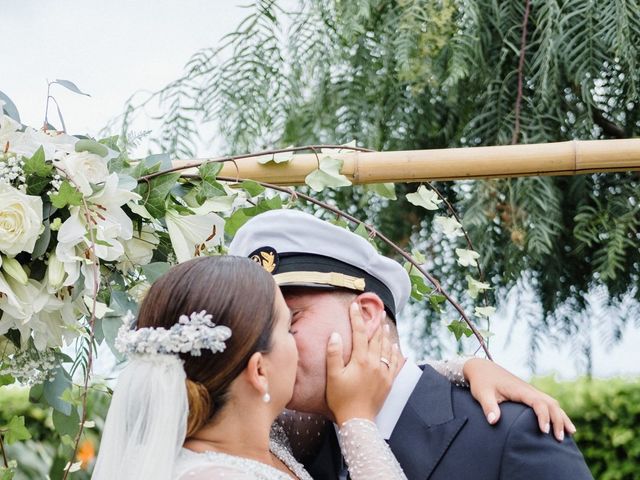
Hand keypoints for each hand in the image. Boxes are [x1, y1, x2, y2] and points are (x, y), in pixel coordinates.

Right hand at [325, 303, 400, 424]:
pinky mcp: (389, 382)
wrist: (358, 419)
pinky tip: (395, 347)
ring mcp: (384, 373)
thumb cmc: (341, 398)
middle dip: (374, 323)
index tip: (354, 306)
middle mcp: (375, 363)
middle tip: (376, 311)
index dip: (357, 318)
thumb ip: (334, 354)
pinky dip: (396, 353)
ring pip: (387, 349)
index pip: (360, 333)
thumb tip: (336, 335)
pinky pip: (396, 364)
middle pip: (376, 338)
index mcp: (361, 360)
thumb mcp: (333, 376)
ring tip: (385, 325)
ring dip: (385, 336)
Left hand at [463, 358, 575, 440]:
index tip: (544, 431)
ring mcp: (530, 391)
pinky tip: (562, 425)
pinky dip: (557, 413)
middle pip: (551, 403)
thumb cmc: (482, 381)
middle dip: (558, 419)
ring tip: (570, 434)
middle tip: (559, 438)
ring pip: (552, 403)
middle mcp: (528, 389)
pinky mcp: (529, 394)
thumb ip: (488, 406)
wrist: (482, 368)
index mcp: (519, 389)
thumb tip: (493, 421)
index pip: (538, 402)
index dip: (543, 416)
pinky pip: (547, 403)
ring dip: (562, 417)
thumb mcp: (482, 393)